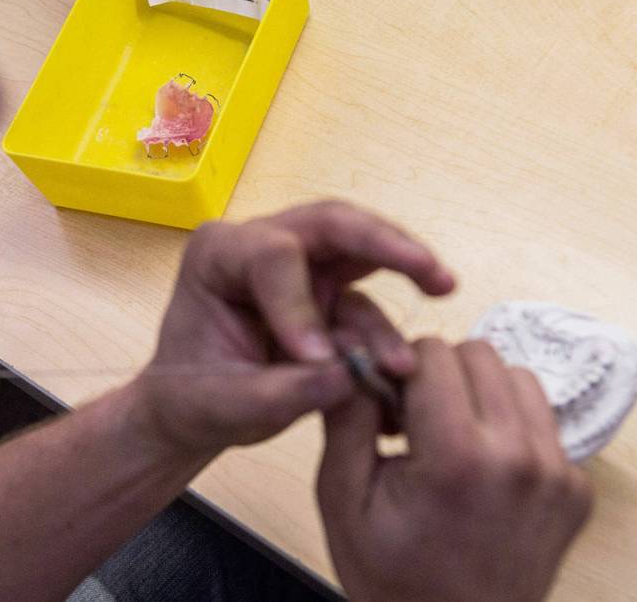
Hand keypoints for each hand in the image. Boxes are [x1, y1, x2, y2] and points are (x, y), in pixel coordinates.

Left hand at [133, 201, 454, 455]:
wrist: (192, 413)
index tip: (314, 359)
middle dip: (385, 242)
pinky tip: (409, 357)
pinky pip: (366, 295)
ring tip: (444, 289)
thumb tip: (350, 377)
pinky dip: (390, 323)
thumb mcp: (227, 406)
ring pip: (359, 245)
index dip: (300, 305)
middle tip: (432, 269)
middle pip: (332, 224)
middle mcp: (261, 246)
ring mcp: (299, 266)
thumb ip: (285, 393)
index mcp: (219, 255)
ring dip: (405, 264)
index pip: (274, 256)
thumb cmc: (194, 399)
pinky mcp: (326, 292)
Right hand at [318, 339, 592, 601]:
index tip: (389, 406)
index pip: (434, 353)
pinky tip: (485, 470)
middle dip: (441, 374)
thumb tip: (355, 357)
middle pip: (480, 354)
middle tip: (418, 420)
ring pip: (519, 378)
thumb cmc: (394, 579)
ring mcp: (558, 473)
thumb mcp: (343, 502)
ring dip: (481, 393)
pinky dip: (512, 429)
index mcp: (458, 456)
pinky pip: (544, 422)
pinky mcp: (578, 489)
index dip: (401, 369)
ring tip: (454, 438)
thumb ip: (346, 420)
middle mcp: (519, 456)